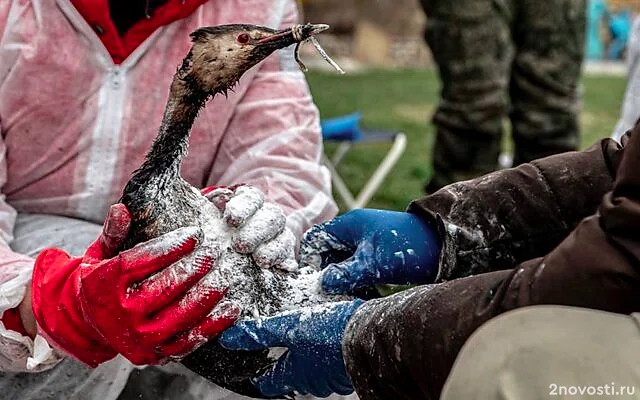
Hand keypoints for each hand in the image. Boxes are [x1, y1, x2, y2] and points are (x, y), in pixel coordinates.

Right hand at [32, 204, 239, 366]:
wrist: (90, 326)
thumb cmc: (102, 281)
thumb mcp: (100, 254)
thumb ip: (114, 232)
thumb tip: (123, 208)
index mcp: (105, 285)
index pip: (140, 262)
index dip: (170, 247)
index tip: (195, 233)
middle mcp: (122, 314)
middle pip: (163, 289)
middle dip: (193, 269)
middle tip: (214, 253)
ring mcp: (139, 338)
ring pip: (180, 317)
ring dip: (207, 296)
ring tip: (225, 277)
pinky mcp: (155, 354)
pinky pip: (189, 342)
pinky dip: (213, 326)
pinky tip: (231, 308)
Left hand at [202, 185, 296, 270]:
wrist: (224, 262)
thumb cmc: (208, 236)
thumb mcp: (200, 220)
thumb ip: (195, 211)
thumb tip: (188, 198)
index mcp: (247, 203)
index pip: (251, 198)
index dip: (243, 207)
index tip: (230, 220)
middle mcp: (267, 218)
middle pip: (272, 217)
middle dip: (257, 230)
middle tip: (240, 245)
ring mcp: (279, 239)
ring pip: (284, 237)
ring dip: (273, 248)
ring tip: (260, 260)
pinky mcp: (284, 260)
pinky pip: (290, 260)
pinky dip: (286, 264)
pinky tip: (280, 270)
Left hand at [219, 300, 363, 397]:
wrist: (371, 333)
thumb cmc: (331, 333)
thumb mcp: (290, 327)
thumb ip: (261, 332)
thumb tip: (230, 339)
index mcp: (293, 375)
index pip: (266, 383)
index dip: (256, 373)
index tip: (248, 363)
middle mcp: (312, 381)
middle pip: (289, 375)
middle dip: (281, 359)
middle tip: (274, 340)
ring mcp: (331, 376)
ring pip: (310, 367)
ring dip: (304, 352)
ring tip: (301, 331)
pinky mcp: (346, 364)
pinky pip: (328, 360)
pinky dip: (322, 348)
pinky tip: (324, 332)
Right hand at [300, 209, 441, 294]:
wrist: (442, 246)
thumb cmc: (407, 247)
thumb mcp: (373, 264)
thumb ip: (345, 274)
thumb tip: (322, 284)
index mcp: (348, 225)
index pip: (315, 239)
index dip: (310, 259)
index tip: (313, 281)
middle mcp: (354, 232)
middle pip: (328, 254)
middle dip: (329, 275)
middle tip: (333, 295)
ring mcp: (366, 243)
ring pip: (344, 264)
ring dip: (345, 282)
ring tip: (354, 298)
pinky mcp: (377, 255)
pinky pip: (359, 269)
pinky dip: (359, 282)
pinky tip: (368, 295)